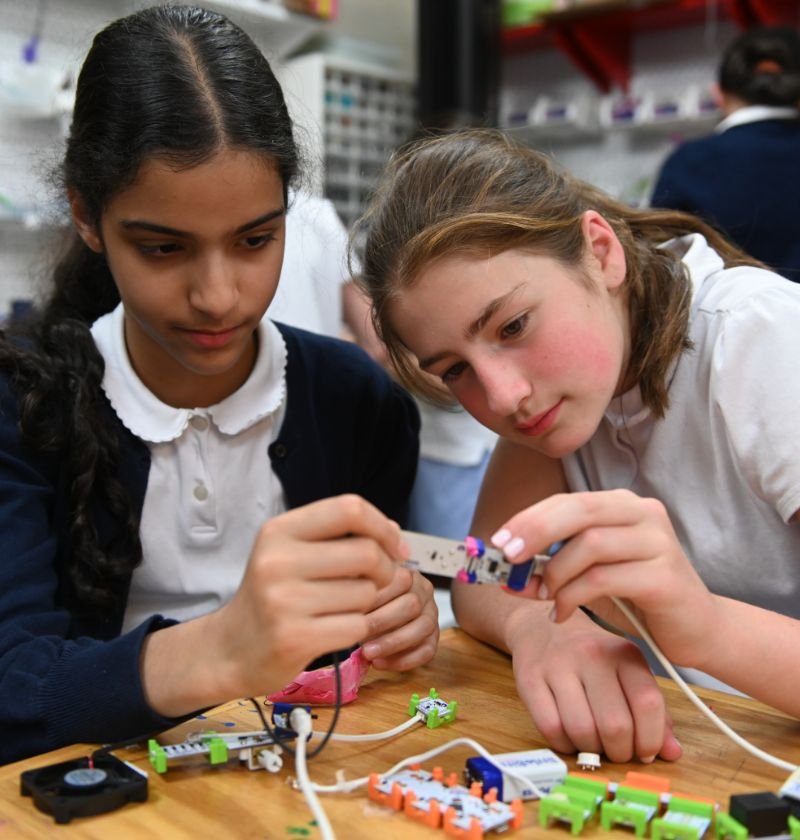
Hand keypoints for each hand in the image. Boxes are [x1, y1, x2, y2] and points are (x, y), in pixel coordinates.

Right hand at [208, 494, 405, 697]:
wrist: (230, 649)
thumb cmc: (272, 595)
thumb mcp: (292, 553)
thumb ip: (340, 537)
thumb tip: (395, 531)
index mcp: (278, 531)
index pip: (349, 508)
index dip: (382, 526)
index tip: (395, 546)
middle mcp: (277, 561)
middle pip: (367, 552)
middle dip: (385, 569)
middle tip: (378, 582)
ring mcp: (284, 600)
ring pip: (366, 592)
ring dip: (366, 603)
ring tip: (341, 608)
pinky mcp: (295, 637)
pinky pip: (357, 626)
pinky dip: (356, 629)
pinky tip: (334, 629)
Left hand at [361, 567, 438, 670]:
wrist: (382, 611)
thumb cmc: (370, 597)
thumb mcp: (362, 584)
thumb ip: (357, 584)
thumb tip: (348, 596)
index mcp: (409, 574)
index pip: (400, 581)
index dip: (377, 596)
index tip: (354, 608)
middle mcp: (425, 592)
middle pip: (412, 606)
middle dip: (382, 622)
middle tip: (358, 632)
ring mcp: (432, 615)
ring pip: (422, 629)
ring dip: (393, 643)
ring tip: (368, 653)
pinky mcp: (433, 638)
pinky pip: (427, 651)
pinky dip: (403, 661)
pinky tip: (381, 663)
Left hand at [495, 489, 716, 668]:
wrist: (697, 629)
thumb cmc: (636, 598)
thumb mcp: (587, 579)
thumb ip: (550, 570)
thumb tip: (504, 575)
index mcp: (622, 505)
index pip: (567, 501)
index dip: (528, 518)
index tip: (498, 540)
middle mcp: (643, 513)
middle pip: (578, 510)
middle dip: (535, 532)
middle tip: (507, 558)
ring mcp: (659, 541)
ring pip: (590, 544)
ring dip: (556, 573)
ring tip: (546, 597)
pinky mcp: (665, 575)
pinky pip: (604, 578)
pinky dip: (573, 596)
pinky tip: (562, 613)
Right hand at [508, 605, 682, 762]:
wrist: (541, 626)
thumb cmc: (590, 656)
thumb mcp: (627, 672)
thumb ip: (652, 711)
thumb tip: (672, 752)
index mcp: (624, 653)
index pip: (648, 703)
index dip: (651, 739)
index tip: (645, 751)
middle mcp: (592, 655)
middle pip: (615, 724)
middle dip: (620, 752)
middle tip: (617, 752)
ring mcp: (558, 665)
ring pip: (582, 730)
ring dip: (591, 751)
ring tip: (593, 745)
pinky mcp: (530, 678)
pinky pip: (550, 728)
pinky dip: (564, 745)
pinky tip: (569, 738)